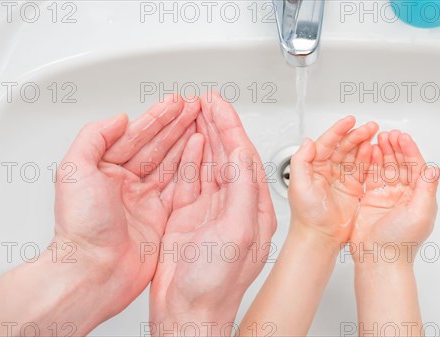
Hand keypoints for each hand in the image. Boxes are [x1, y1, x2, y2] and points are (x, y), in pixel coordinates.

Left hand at [53, 95, 198, 315]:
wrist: (94, 269)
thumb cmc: (80, 227)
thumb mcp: (74, 170)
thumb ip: (93, 137)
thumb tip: (118, 119)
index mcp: (104, 170)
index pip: (135, 136)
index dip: (157, 117)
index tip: (174, 102)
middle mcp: (125, 184)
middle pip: (157, 146)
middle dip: (177, 124)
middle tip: (195, 106)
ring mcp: (144, 200)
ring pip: (171, 162)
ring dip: (187, 141)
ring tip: (202, 122)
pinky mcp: (161, 217)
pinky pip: (180, 187)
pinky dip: (192, 168)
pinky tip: (201, 153)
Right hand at [149, 94, 276, 334]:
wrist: (186, 313)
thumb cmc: (215, 287)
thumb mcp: (239, 234)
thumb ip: (242, 192)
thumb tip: (240, 156)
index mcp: (252, 209)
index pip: (243, 156)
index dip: (231, 126)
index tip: (219, 104)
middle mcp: (233, 207)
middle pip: (226, 154)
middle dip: (217, 123)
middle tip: (206, 99)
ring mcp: (210, 211)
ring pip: (208, 163)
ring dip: (202, 135)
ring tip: (195, 111)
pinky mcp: (188, 217)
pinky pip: (190, 180)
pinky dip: (189, 158)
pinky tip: (187, 143)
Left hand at [288, 116, 377, 250]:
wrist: (319, 238)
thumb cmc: (307, 216)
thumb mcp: (298, 185)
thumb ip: (301, 161)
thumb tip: (308, 141)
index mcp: (313, 166)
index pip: (327, 142)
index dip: (339, 130)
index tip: (350, 120)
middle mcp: (327, 170)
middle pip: (344, 146)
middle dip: (357, 134)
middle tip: (370, 127)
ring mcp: (341, 179)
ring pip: (355, 155)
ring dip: (365, 144)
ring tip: (376, 136)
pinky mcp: (353, 189)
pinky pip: (363, 170)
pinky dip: (370, 160)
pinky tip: (376, 152)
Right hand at [350, 130, 439, 265]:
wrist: (379, 259)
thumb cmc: (401, 242)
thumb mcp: (420, 213)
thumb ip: (427, 189)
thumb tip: (435, 169)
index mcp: (418, 196)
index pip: (415, 167)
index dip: (409, 150)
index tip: (402, 137)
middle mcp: (403, 194)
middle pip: (400, 164)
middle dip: (394, 147)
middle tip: (387, 134)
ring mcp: (386, 196)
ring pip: (385, 167)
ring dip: (382, 152)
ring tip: (377, 139)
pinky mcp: (370, 199)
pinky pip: (370, 176)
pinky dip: (369, 163)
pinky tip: (367, 153)